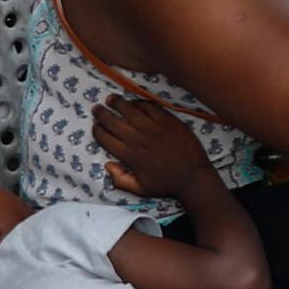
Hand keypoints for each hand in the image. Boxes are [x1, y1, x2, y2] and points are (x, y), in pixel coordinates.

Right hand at [89, 94, 223, 208]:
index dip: (97, 131)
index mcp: (130, 156)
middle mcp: (139, 139)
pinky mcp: (168, 121)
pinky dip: (139, 103)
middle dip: (102, 114)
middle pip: (114, 122)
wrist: (193, 177)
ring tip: (111, 99)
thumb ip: (120, 180)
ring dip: (118, 103)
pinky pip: (150, 107)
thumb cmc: (166, 184)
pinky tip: (134, 102)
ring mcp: (154, 128)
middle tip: (96, 108)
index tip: (95, 126)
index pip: (106, 139)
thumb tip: (107, 165)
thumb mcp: (140, 189)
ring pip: (130, 110)